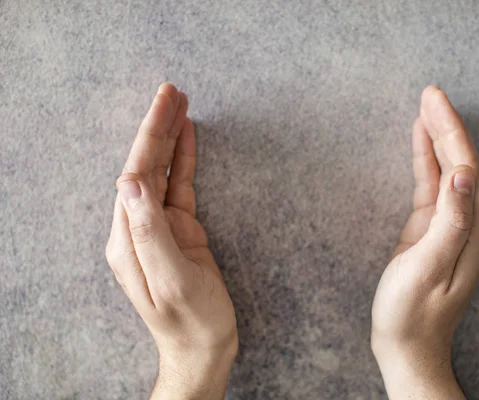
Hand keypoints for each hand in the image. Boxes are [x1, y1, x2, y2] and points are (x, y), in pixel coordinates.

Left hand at [105, 83, 237, 399]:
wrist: (204, 346)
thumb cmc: (191, 318)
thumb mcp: (172, 278)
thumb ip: (149, 229)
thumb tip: (130, 180)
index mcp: (127, 237)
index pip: (137, 173)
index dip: (151, 135)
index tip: (166, 102)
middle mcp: (137, 227)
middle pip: (146, 165)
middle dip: (157, 126)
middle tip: (174, 90)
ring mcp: (159, 227)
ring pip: (162, 171)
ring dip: (169, 137)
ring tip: (180, 102)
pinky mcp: (180, 229)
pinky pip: (179, 187)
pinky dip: (183, 160)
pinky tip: (188, 136)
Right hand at [371, 86, 478, 398]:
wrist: (405, 344)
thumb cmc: (411, 312)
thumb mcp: (428, 267)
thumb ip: (449, 221)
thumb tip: (462, 173)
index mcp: (472, 231)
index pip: (466, 168)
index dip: (451, 131)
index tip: (433, 100)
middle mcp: (468, 224)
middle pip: (461, 163)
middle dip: (446, 126)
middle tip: (429, 92)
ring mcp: (450, 226)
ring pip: (448, 171)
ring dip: (437, 138)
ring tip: (424, 107)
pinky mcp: (431, 230)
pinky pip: (432, 187)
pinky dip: (426, 161)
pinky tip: (419, 143)